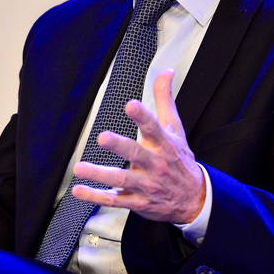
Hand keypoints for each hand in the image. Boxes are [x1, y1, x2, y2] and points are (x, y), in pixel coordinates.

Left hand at [72, 69, 205, 223]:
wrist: (194, 200)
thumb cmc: (180, 160)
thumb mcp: (176, 128)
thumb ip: (165, 99)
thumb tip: (166, 72)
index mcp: (163, 144)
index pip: (154, 127)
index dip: (142, 115)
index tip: (131, 104)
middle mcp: (154, 164)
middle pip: (136, 153)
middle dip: (119, 145)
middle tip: (103, 137)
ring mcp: (146, 184)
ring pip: (122, 179)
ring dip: (100, 174)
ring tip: (80, 167)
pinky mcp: (137, 201)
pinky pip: (114, 200)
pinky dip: (95, 196)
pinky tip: (79, 190)